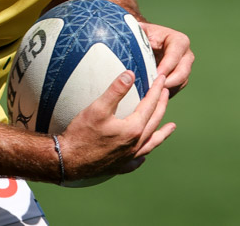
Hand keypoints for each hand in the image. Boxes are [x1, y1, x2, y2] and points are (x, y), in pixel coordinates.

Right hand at [57, 71, 172, 182]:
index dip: (156, 90)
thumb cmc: (82, 134)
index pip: (150, 105)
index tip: (161, 78)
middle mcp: (135, 144)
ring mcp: (128, 157)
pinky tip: (144, 156)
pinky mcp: (119, 166)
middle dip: (161, 105)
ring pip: (151, 143)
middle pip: (154, 121)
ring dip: (162, 133)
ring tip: (171, 127)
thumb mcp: (97, 108)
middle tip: (166, 92)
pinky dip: (143, 155)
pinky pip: (136, 161)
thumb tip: (130, 74)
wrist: (68, 161)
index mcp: (133, 129)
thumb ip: (115, 90)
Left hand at [140, 22, 192, 96]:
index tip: (156, 75)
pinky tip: (154, 95)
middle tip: (156, 88)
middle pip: (183, 71)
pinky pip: (176, 88)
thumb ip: (140, 31)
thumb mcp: (143, 32)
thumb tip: (137, 27)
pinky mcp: (181, 78)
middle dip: (170, 81)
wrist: (148, 43)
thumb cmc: (145, 36)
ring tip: (153, 93)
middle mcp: (186, 55)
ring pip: (181, 82)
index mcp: (179, 41)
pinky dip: (166, 92)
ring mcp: (185, 67)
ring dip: (168, 89)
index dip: (167, 66)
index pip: (175, 54)